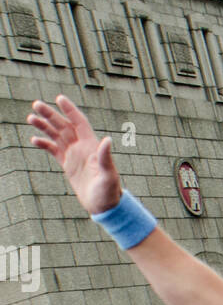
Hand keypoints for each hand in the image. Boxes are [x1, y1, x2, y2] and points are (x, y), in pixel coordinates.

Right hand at [27, 95, 121, 214]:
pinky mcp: (68, 165)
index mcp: (91, 145)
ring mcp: (74, 155)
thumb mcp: (108, 174)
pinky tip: (34, 139)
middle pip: (64, 125)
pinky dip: (44, 144)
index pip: (79, 122)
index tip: (59, 98)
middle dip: (50, 114)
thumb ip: (105, 157)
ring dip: (44, 126)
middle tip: (36, 104)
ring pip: (56, 136)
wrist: (104, 206)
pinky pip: (54, 151)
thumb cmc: (109, 191)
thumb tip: (107, 140)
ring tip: (30, 118)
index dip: (70, 110)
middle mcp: (82, 147)